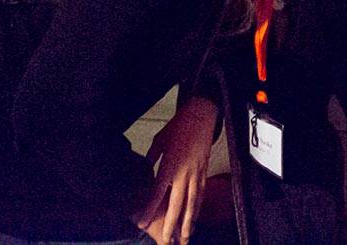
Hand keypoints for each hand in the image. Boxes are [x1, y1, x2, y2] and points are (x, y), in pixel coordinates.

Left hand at [135, 96, 218, 244]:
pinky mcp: (204, 172)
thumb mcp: (160, 140)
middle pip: (177, 205)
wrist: (202, 115)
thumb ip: (151, 158)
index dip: (149, 210)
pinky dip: (198, 208)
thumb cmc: (179, 126)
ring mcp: (196, 174)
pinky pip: (200, 194)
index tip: (142, 224)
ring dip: (188, 222)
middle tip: (167, 242)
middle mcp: (184, 174)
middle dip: (171, 225)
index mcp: (170, 166)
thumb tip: (145, 170)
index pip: (157, 193)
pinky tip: (196, 217)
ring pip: (192, 203)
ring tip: (186, 238)